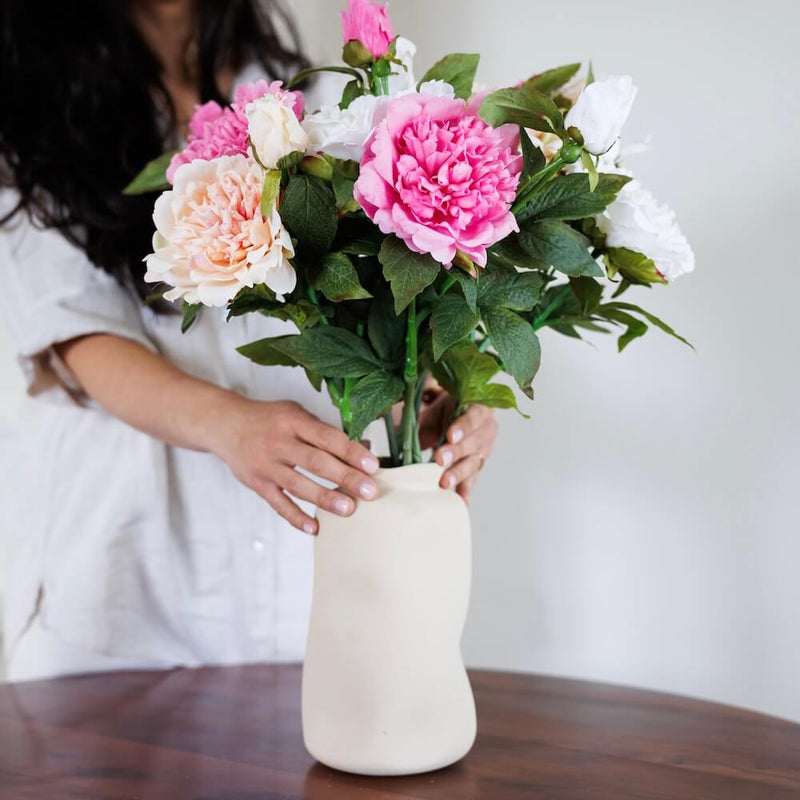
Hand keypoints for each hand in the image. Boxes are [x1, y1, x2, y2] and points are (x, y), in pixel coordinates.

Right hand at [211, 398, 379, 534]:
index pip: (327, 437)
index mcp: (293, 421)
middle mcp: (279, 442)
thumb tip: (363, 449)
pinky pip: (278, 504)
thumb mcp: (296, 414)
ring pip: (299, 485)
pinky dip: (296, 517)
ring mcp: (266, 465)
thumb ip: (325, 432)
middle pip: (316, 462)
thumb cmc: (270, 420)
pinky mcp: (257, 483)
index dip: (351, 452)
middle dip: (345, 477)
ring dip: (325, 499)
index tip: (372, 465)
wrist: (226, 425)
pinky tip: (315, 527)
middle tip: (369, 492)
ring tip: (349, 509)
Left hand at [418, 388, 497, 504]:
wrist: (458, 416)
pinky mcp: (476, 467)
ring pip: (473, 463)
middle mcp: (485, 430)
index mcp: (478, 409)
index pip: (474, 416)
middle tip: (440, 460)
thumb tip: (388, 418)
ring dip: (458, 474)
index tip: (450, 436)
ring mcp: (482, 450)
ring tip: (444, 483)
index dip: (463, 427)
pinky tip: (461, 501)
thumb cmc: (446, 408)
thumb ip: (421, 412)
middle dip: (457, 452)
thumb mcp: (436, 405)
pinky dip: (465, 490)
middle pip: (474, 443)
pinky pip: (472, 480)